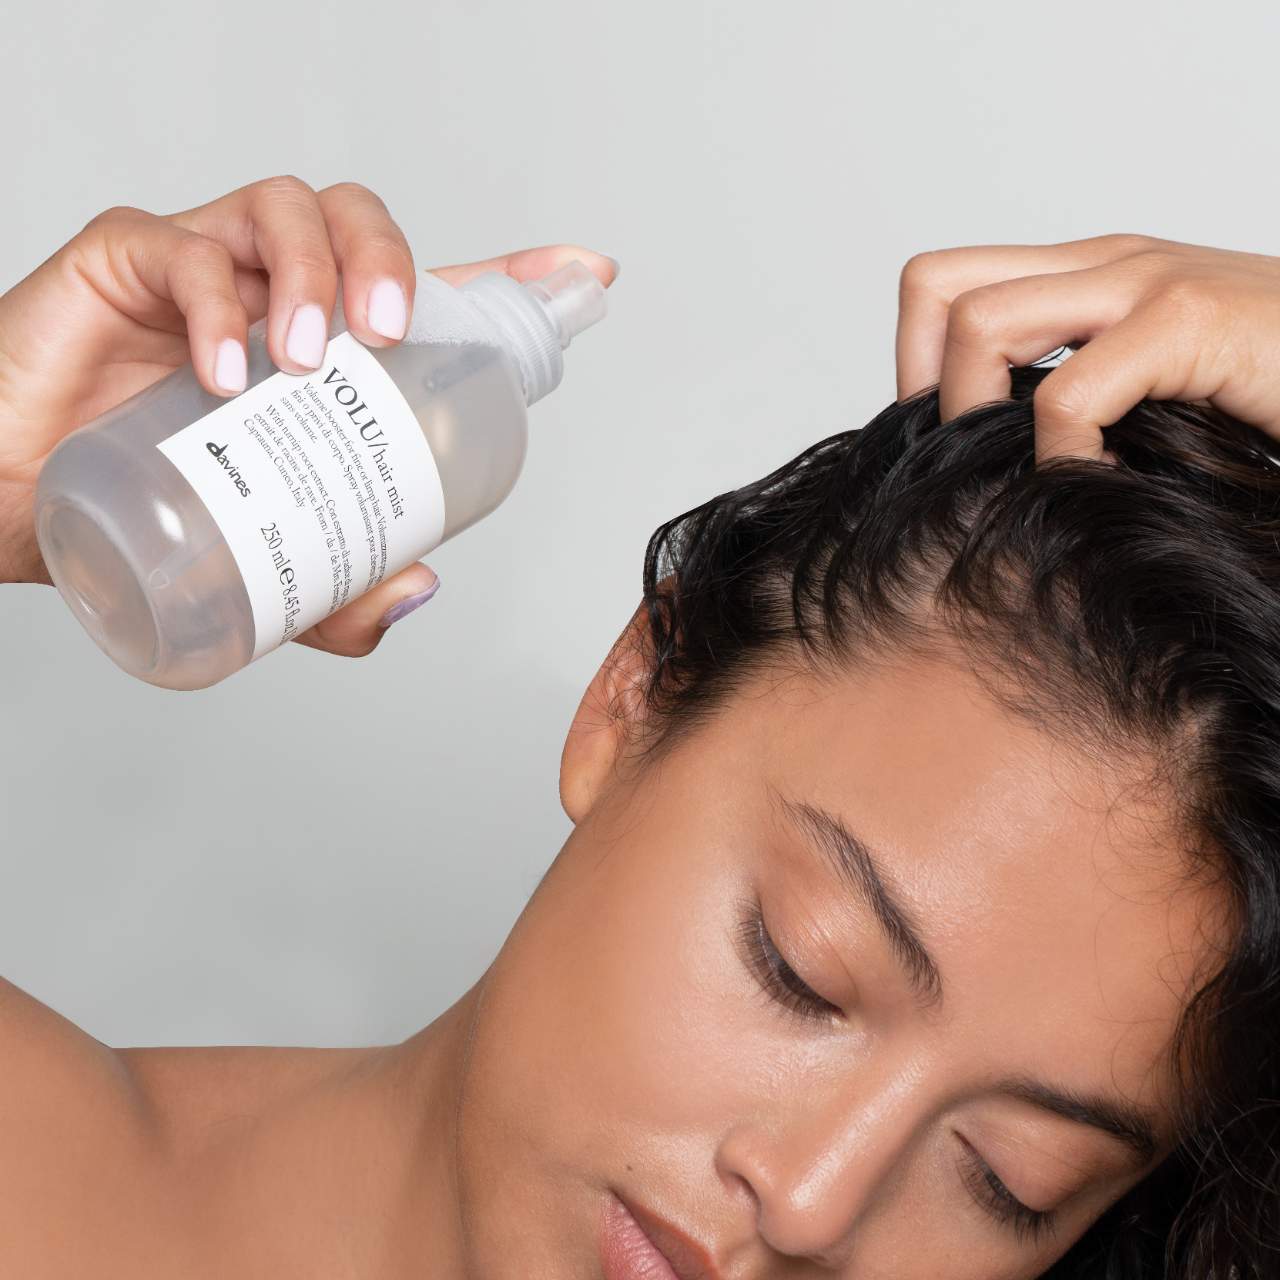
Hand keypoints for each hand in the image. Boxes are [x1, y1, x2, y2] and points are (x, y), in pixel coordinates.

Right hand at [0, 174, 617, 654]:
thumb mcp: (263, 569)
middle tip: (399, 340)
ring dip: (320, 272)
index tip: (581, 275)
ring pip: (288, 211)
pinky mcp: (126, 262)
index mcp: (326, 356)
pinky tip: (226, 370)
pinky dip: (215, 302)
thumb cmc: (146, 517)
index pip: (429, 296)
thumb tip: (418, 588)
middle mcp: (274, 298)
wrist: (18, 514)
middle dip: (400, 264)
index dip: (508, 278)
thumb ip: (339, 596)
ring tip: (314, 356)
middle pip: (363, 227)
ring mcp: (203, 270)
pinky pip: (181, 248)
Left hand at [894, 233, 1279, 463]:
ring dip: (978, 415)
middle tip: (970, 456)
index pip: (943, 285)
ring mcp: (1147, 282)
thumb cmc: (1270, 391)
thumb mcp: (1148, 387)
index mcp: (1089, 272)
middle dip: (928, 386)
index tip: (948, 437)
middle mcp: (1107, 263)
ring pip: (980, 324)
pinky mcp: (1191, 320)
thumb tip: (983, 457)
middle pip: (937, 287)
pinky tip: (1096, 484)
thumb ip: (1080, 394)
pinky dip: (1062, 455)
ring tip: (1031, 470)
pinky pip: (1069, 392)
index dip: (917, 363)